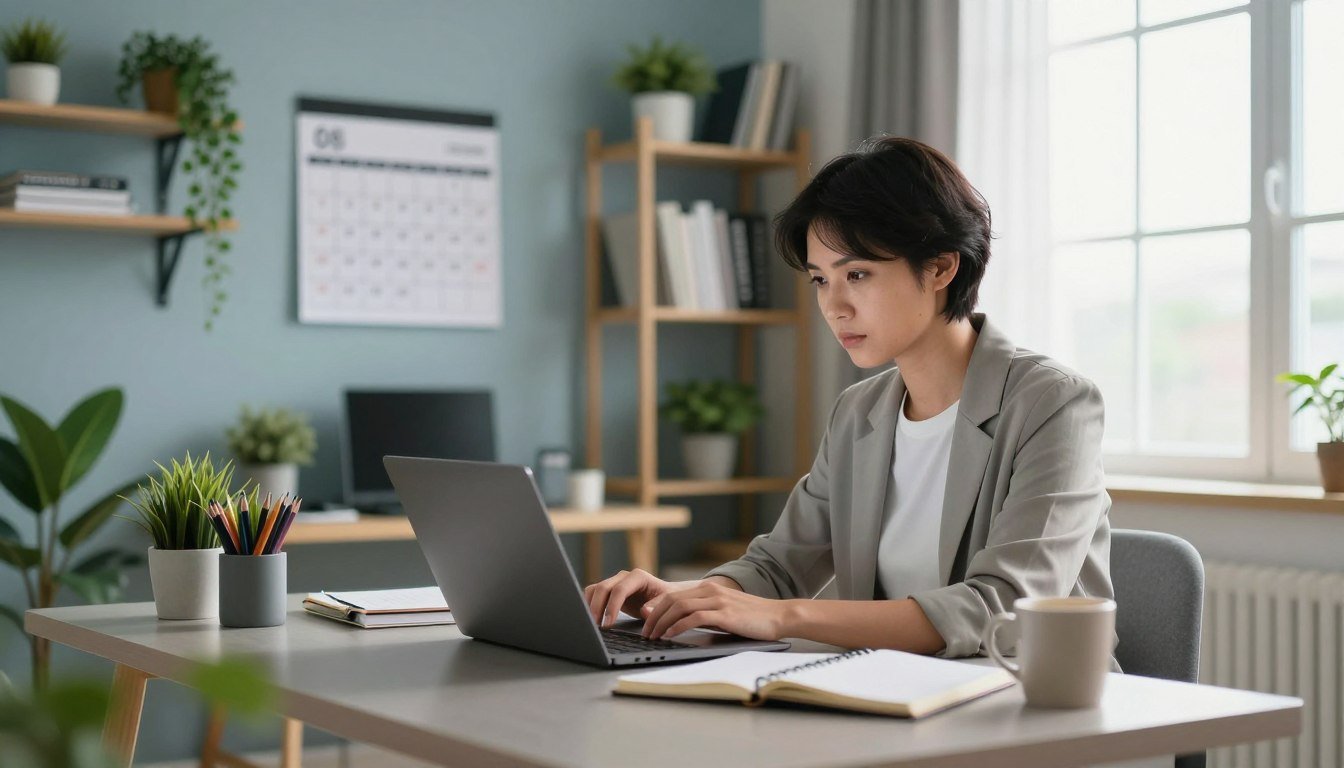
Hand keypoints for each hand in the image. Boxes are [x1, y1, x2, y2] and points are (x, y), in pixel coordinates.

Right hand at [584, 568, 679, 627]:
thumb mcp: (666, 602)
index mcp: (638, 577)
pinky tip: (591, 618)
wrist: (662, 596)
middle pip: (603, 588)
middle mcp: (623, 577)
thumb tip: (645, 611)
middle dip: (597, 608)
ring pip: (595, 590)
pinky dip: (589, 605)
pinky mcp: (609, 590)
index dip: (612, 607)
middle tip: (596, 626)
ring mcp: (614, 582)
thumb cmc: (665, 599)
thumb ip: (656, 606)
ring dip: (590, 606)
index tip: (608, 624)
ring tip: (593, 624)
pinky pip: (593, 594)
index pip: (619, 590)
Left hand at [641, 580, 787, 640]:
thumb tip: (682, 625)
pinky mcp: (724, 613)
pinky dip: (678, 626)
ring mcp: (717, 601)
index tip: (646, 622)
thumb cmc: (753, 618)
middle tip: (645, 632)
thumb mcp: (724, 612)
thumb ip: (705, 613)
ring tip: (653, 636)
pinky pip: (694, 618)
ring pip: (679, 607)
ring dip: (662, 622)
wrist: (779, 616)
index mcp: (709, 588)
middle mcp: (710, 590)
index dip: (656, 609)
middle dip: (654, 616)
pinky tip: (670, 635)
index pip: (674, 595)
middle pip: (672, 600)